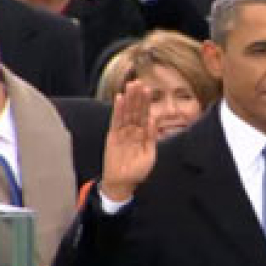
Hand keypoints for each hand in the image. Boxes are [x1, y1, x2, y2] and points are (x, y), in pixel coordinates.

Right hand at [101, 80, 155, 201]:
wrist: (123, 183)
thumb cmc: (137, 171)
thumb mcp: (149, 155)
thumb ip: (151, 138)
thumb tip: (153, 120)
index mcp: (143, 134)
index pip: (145, 115)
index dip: (146, 102)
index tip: (147, 89)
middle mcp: (133, 131)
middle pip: (135, 111)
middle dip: (137, 97)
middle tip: (138, 82)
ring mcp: (122, 133)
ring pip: (126, 113)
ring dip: (128, 99)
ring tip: (130, 86)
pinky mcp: (113, 137)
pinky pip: (116, 121)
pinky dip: (118, 110)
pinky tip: (120, 99)